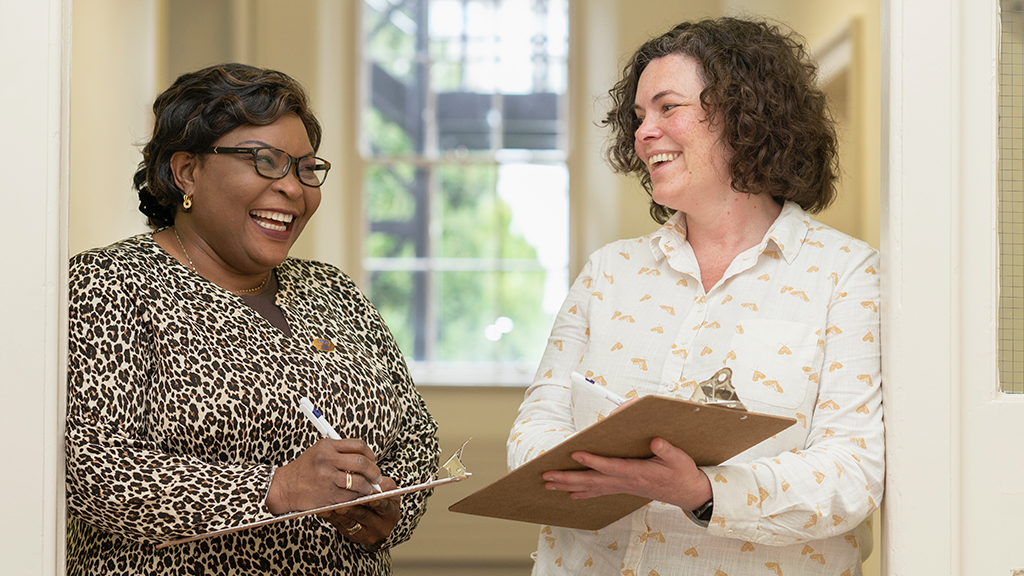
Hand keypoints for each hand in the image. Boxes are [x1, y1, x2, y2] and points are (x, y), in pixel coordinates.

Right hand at [266, 438, 382, 514]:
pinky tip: (355, 496)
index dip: (370, 454)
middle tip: (377, 477)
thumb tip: (367, 459)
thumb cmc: (304, 470)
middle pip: (362, 462)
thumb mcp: (319, 452)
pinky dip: (357, 497)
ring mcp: (327, 478)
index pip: (359, 445)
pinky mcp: (327, 495)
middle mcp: (327, 460)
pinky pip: (351, 496)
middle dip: (374, 471)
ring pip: (359, 481)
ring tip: (368, 489)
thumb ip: (341, 452)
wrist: (284, 487)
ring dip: (368, 487)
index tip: (373, 461)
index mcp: (327, 446)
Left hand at [317, 476, 401, 544]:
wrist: (377, 515)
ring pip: (350, 522)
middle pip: (364, 516)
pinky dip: (331, 517)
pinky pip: (340, 526)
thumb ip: (381, 484)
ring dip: (338, 514)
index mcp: (391, 514)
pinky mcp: (352, 536)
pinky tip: (323, 511)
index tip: (371, 498)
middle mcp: (381, 527)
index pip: (385, 507)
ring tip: (329, 507)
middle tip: (343, 504)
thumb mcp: (387, 490)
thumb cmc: (381, 497)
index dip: (378, 503)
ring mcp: (366, 534)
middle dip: (352, 509)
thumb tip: (370, 478)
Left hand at [541, 437, 712, 510]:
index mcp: (636, 472)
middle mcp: (624, 482)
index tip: (575, 454)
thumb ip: (666, 449)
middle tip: (547, 476)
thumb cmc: (681, 473)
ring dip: (568, 486)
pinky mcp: (622, 488)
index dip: (592, 461)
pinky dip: (582, 493)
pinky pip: (598, 492)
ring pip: (590, 488)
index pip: (610, 466)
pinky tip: (570, 495)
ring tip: (549, 484)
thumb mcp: (679, 458)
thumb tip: (655, 441)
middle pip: (591, 481)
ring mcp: (622, 487)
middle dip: (567, 478)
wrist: (687, 493)